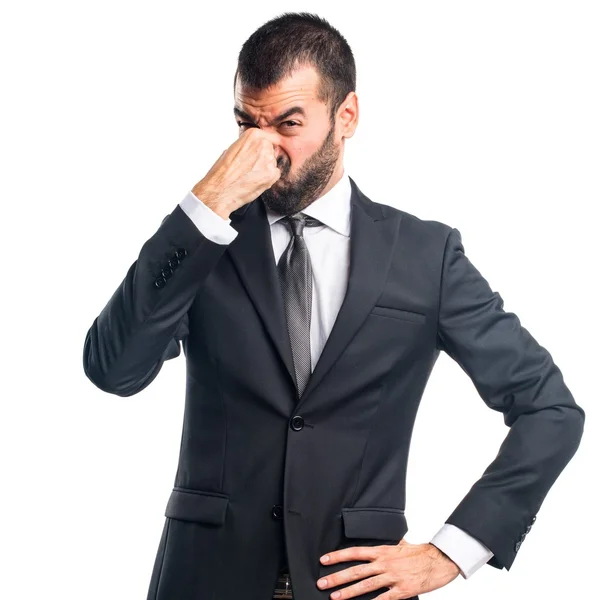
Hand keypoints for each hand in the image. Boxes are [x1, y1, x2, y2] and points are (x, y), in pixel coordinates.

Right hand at [191, 127, 282, 218]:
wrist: (219, 190)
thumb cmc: (222, 171)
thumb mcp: (232, 148)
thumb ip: (248, 145)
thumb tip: (256, 148)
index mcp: (253, 135)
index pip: (267, 137)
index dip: (261, 147)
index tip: (257, 154)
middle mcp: (263, 145)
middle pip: (271, 149)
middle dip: (263, 157)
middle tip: (250, 167)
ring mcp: (269, 160)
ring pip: (273, 162)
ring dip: (265, 168)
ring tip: (250, 175)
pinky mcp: (272, 175)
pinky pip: (276, 174)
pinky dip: (268, 178)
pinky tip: (255, 181)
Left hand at [316, 540, 459, 599]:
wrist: (439, 560)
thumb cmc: (420, 553)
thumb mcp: (400, 544)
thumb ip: (388, 546)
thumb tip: (380, 544)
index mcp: (382, 551)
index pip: (355, 552)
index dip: (338, 555)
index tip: (324, 559)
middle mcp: (384, 563)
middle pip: (356, 570)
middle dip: (337, 577)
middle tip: (322, 583)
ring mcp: (393, 577)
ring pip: (366, 585)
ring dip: (349, 592)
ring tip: (335, 597)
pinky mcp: (402, 590)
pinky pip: (384, 599)